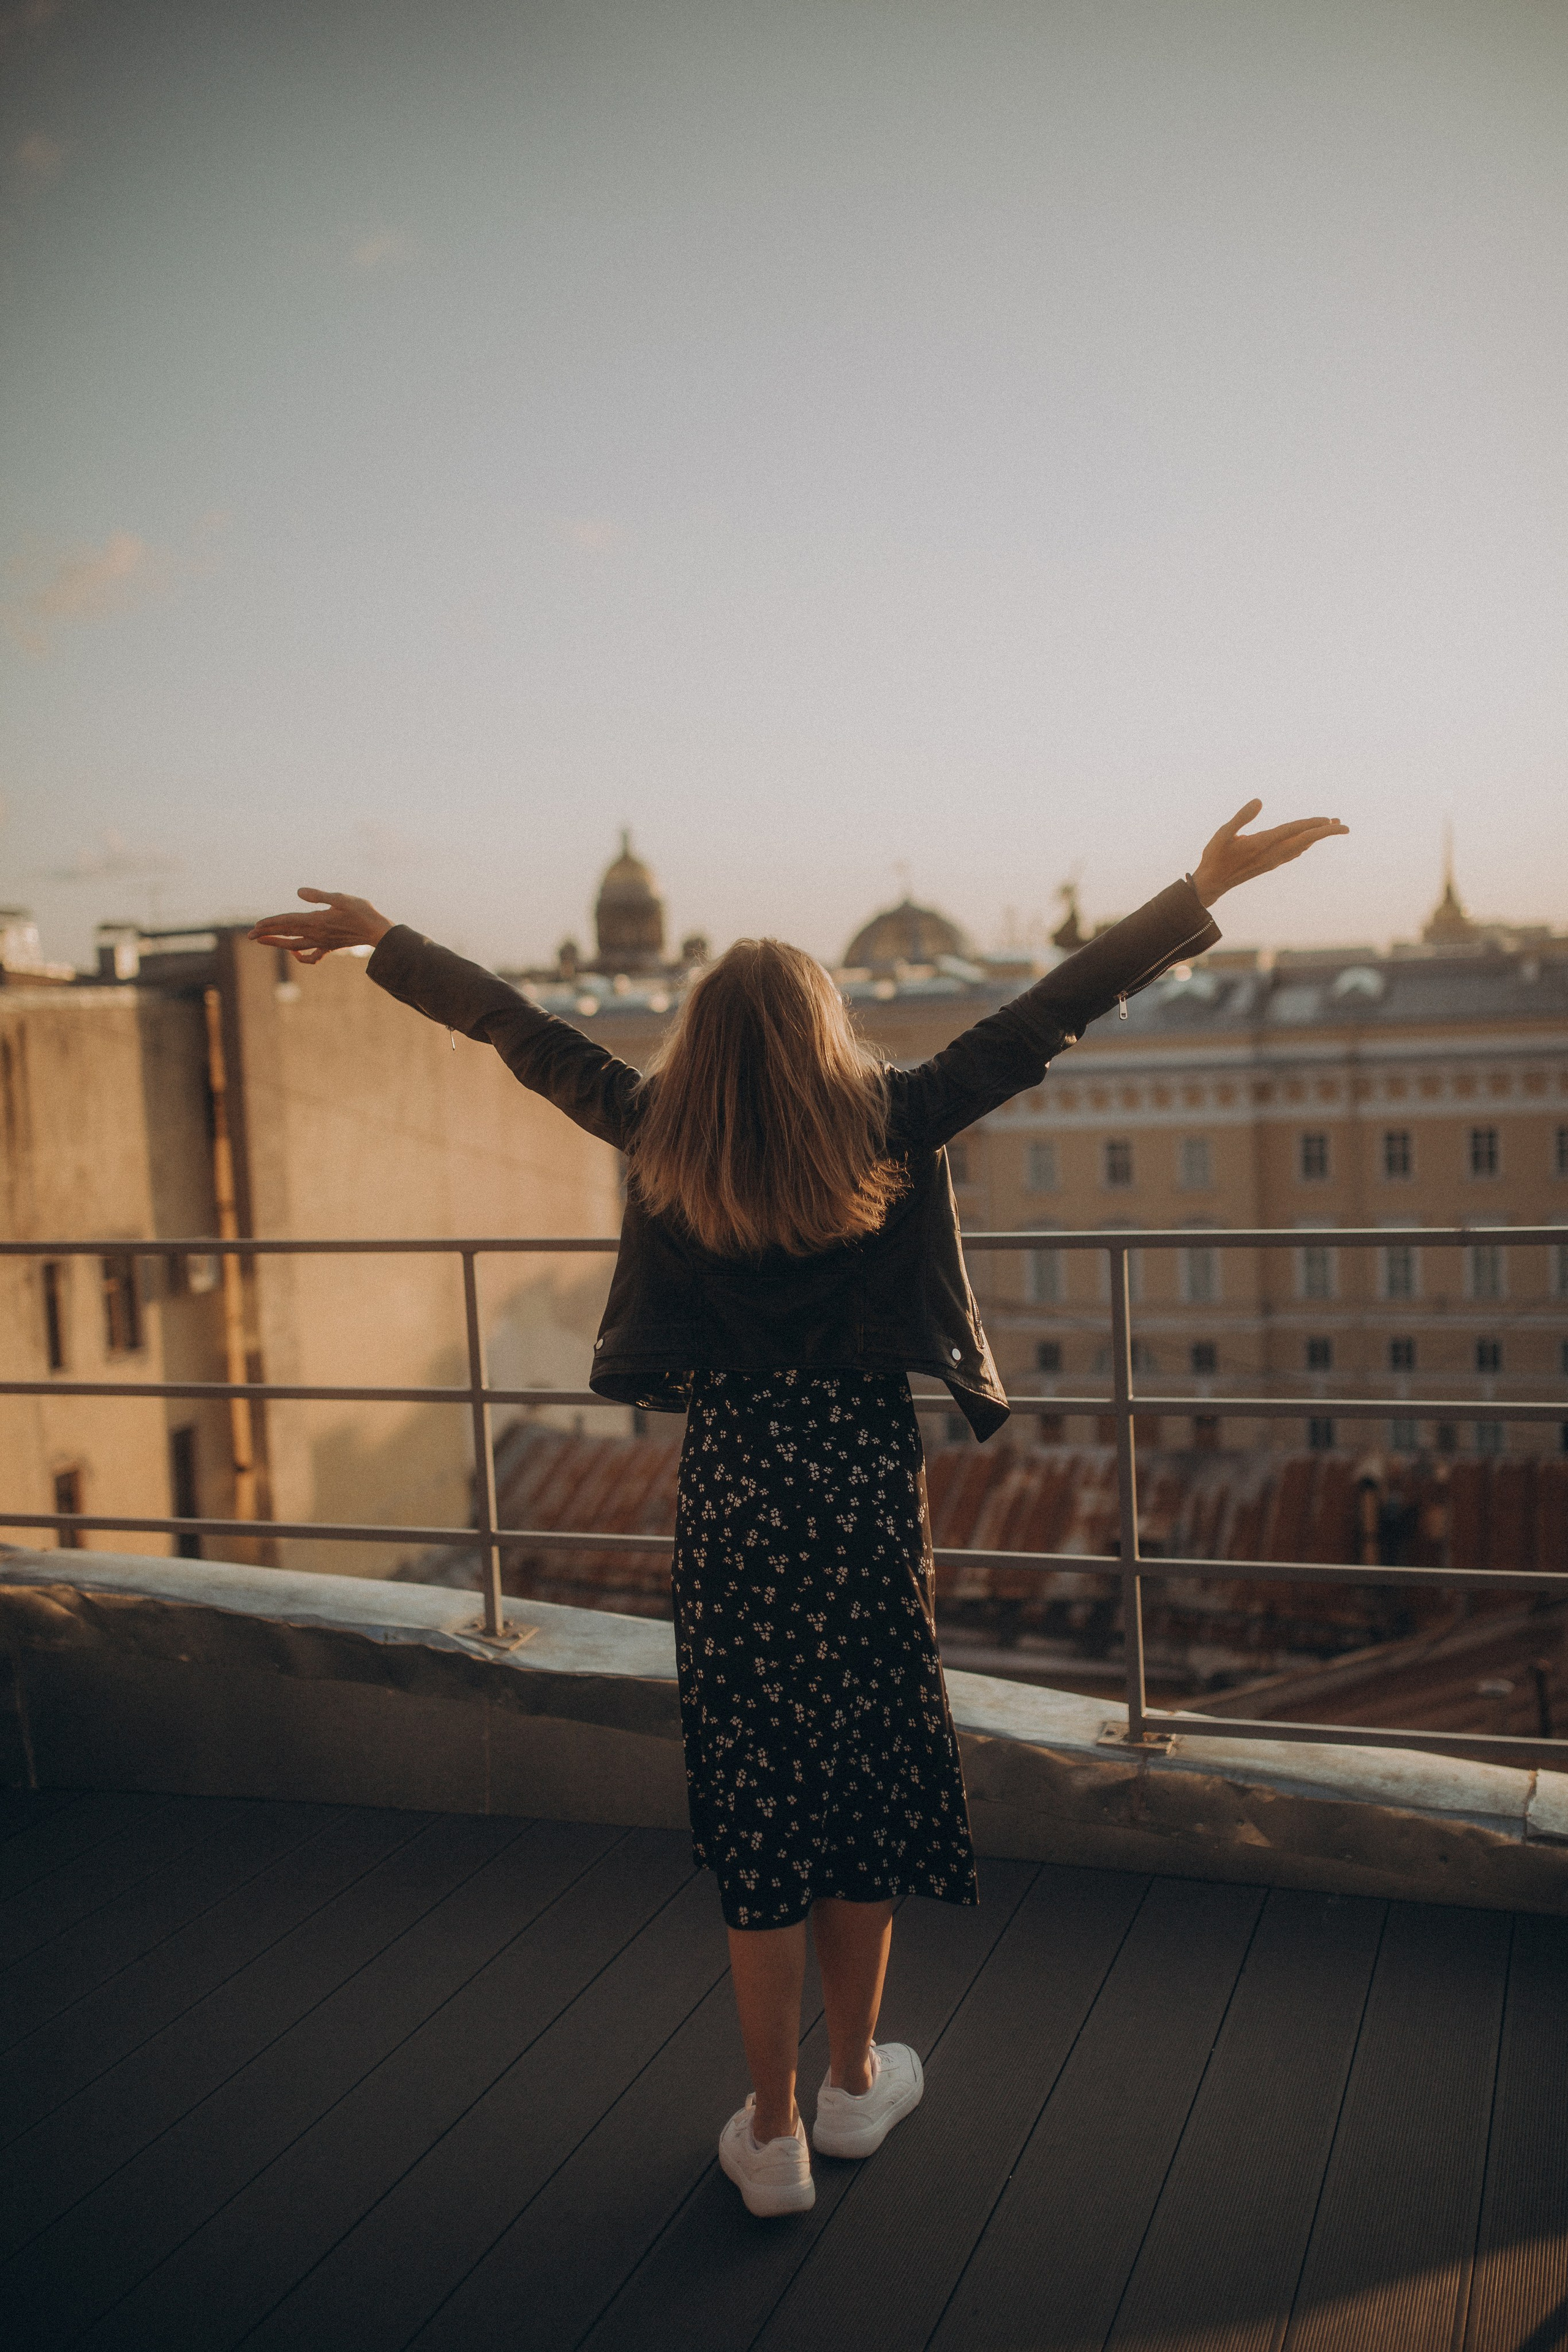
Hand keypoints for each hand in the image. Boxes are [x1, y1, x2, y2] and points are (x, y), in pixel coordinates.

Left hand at [246, 889, 393, 963]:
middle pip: (286, 934)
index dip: (270, 923)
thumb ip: (319, 895)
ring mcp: (322, 942)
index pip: (287, 922)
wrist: (378, 932)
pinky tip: (295, 952)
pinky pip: (312, 956)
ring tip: (262, 941)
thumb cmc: (362, 912)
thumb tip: (298, 892)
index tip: (255, 926)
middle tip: (250, 936)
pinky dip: (301, 956)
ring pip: (295, 945)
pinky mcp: (330, 946)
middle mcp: (316, 933)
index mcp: (316, 920)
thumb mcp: (341, 898)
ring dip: (277, 943)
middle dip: (267, 934)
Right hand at [1189, 800, 1347, 907]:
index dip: (1311, 825)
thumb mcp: (1222, 834)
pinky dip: (1305, 844)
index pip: (1293, 831)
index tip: (1329, 820)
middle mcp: (1272, 853)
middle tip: (1345, 826)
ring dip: (1317, 837)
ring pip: (1301, 846)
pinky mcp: (1270, 864)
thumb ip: (1241, 817)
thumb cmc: (1215, 857)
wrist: (1212, 884)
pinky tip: (1308, 841)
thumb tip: (1259, 801)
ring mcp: (1272, 860)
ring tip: (1331, 825)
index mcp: (1262, 844)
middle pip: (1305, 841)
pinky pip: (1294, 852)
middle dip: (1326, 833)